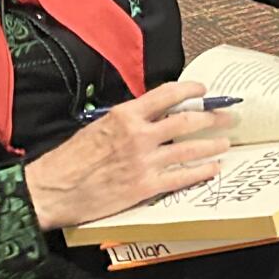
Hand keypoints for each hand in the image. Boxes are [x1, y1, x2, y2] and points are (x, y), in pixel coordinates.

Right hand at [23, 81, 231, 231]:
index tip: (203, 88)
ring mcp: (144, 162)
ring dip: (212, 144)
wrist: (52, 190)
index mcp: (124, 115)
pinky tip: (212, 168)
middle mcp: (138, 135)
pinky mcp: (145, 187)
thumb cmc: (68, 160)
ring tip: (225, 142)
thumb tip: (147, 118)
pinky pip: (181, 177)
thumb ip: (124, 122)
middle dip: (211, 116)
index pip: (166, 95)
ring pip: (189, 149)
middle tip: (226, 116)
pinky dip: (201, 171)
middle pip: (186, 121)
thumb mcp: (96, 127)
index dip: (190, 89)